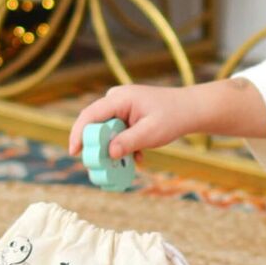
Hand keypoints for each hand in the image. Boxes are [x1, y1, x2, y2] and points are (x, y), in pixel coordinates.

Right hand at [68, 84, 203, 159]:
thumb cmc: (173, 117)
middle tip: (100, 166)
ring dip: (114, 148)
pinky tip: (138, 156)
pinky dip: (124, 146)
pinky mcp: (126, 116)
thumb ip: (129, 142)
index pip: (90, 115)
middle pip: (96, 125)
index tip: (75, 152)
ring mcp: (121, 107)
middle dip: (97, 146)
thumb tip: (109, 153)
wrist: (190, 110)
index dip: (79, 134)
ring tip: (128, 161)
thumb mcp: (151, 132)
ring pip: (106, 131)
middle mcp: (116, 99)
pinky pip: (116, 133)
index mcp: (119, 98)